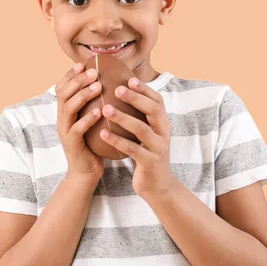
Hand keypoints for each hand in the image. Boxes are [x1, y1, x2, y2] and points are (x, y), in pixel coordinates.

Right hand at [55, 63, 104, 183]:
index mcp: (65, 111)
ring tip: (97, 86)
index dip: (70, 75)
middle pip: (63, 93)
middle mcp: (62, 119)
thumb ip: (95, 104)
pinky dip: (87, 119)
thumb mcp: (92, 120)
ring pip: (68, 108)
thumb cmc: (93, 143)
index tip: (82, 64)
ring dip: (83, 95)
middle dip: (78, 80)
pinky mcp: (71, 144)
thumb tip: (111, 83)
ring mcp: (64, 131)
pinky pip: (76, 129)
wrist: (86, 172)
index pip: (62, 87)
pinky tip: (99, 111)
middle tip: (93, 71)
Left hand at [99, 77, 174, 198]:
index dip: (144, 89)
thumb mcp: (146, 134)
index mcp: (163, 123)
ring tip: (105, 109)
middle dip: (135, 98)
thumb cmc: (146, 154)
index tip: (129, 79)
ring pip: (142, 129)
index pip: (157, 101)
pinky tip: (103, 133)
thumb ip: (139, 117)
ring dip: (123, 118)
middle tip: (116, 89)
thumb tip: (120, 93)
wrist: (157, 186)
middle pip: (153, 110)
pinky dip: (117, 140)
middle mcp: (164, 133)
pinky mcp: (150, 163)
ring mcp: (158, 148)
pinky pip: (133, 149)